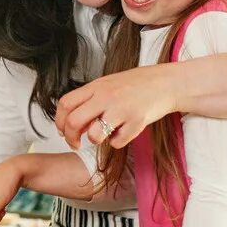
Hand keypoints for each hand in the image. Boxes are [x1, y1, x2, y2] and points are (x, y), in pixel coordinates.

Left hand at [55, 65, 178, 149]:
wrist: (167, 83)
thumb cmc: (136, 85)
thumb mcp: (108, 85)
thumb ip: (90, 100)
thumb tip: (74, 124)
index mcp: (96, 86)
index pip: (66, 104)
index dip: (59, 121)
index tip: (62, 131)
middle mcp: (106, 96)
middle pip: (74, 121)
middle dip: (70, 138)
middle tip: (74, 143)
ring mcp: (122, 109)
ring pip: (95, 135)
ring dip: (95, 140)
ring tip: (103, 135)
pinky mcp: (137, 122)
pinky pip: (118, 142)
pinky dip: (118, 141)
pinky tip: (124, 132)